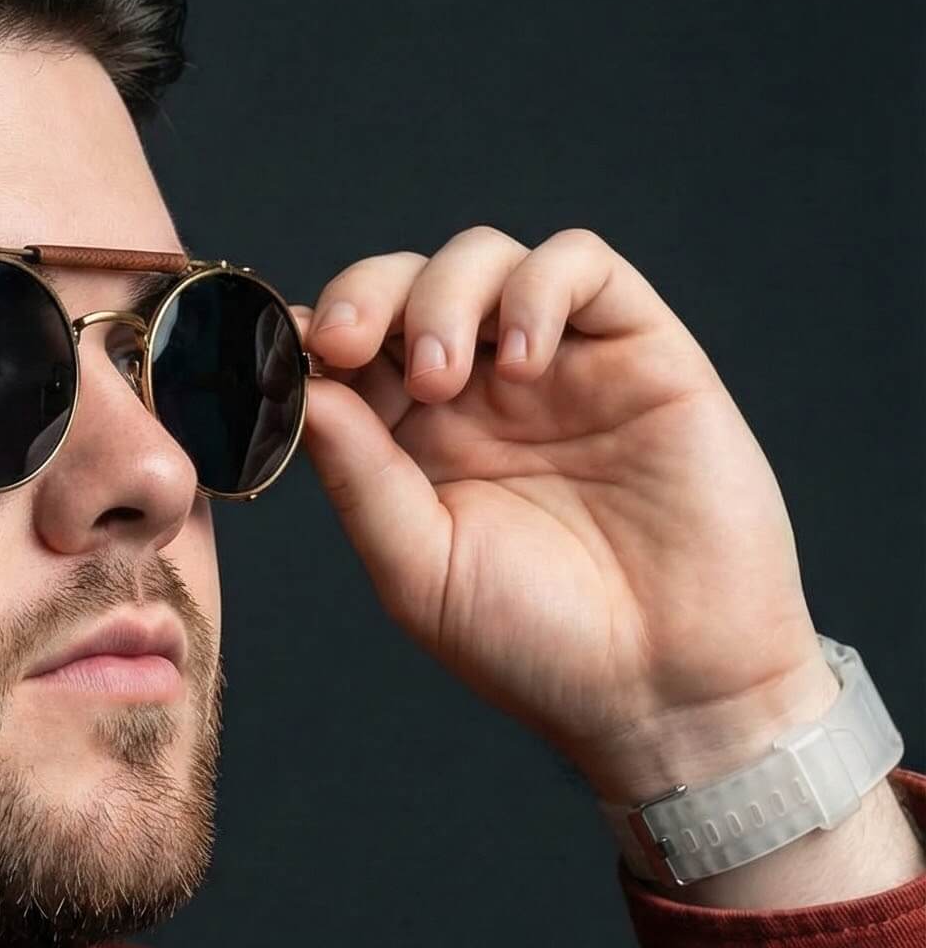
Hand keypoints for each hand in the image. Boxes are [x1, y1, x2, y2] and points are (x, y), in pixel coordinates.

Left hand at [289, 225, 834, 803]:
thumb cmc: (538, 647)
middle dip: (363, 294)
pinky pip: (581, 264)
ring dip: (443, 294)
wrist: (666, 689)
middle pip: (404, 285)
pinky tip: (521, 362)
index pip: (348, 351)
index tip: (282, 356)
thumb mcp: (419, 569)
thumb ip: (359, 476)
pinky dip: (537, 287)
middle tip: (346, 344)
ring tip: (441, 376)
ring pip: (484, 259)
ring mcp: (558, 366)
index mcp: (413, 444)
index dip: (308, 336)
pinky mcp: (640, 352)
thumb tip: (298, 388)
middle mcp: (479, 393)